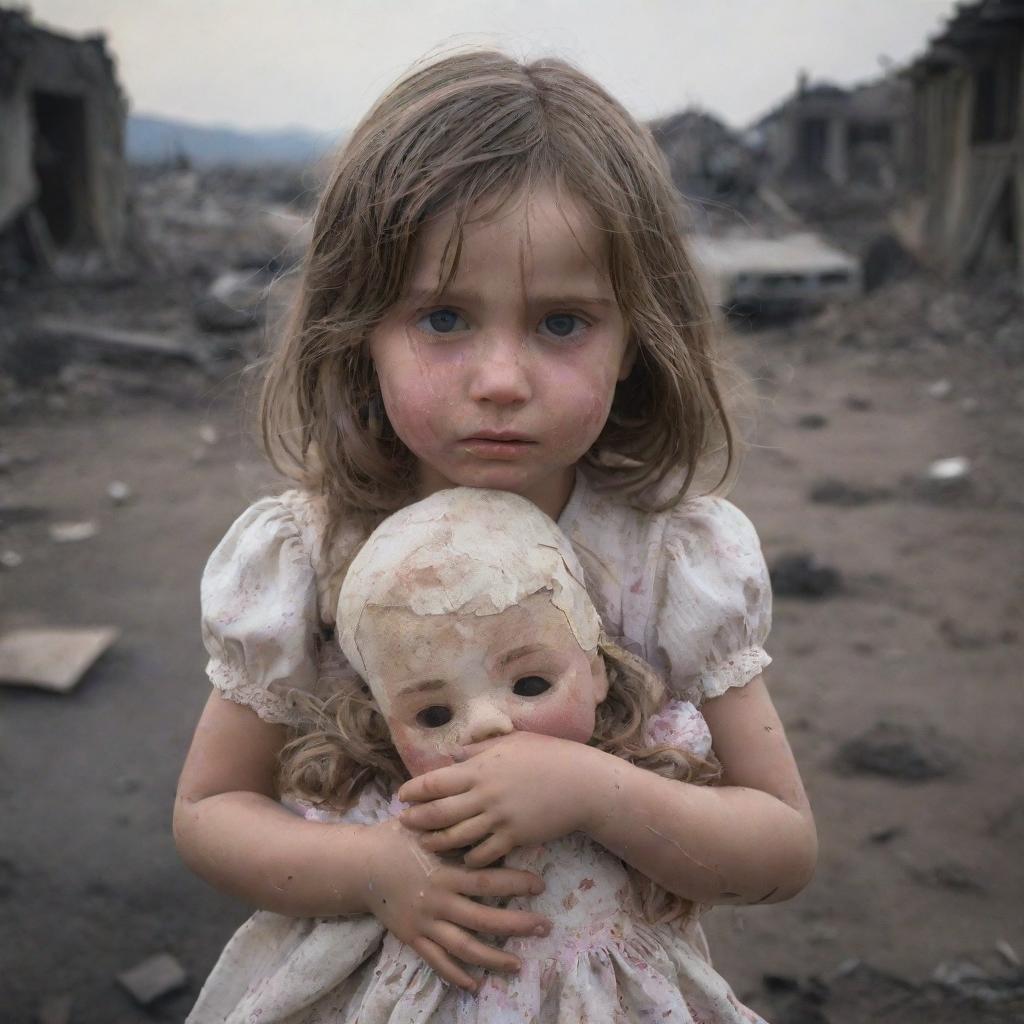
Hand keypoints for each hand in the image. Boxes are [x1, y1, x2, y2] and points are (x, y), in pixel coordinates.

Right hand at [361, 817, 550, 991]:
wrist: (360, 864)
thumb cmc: (398, 838)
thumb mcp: (427, 824)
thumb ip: (455, 824)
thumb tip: (486, 811)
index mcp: (444, 872)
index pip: (486, 881)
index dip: (515, 884)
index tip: (540, 885)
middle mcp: (438, 901)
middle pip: (483, 919)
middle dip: (517, 925)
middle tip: (545, 927)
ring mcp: (426, 923)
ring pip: (464, 947)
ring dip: (493, 958)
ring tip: (518, 965)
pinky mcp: (413, 938)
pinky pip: (437, 961)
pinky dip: (456, 975)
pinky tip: (476, 983)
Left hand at [397, 732, 605, 866]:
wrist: (581, 784)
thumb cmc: (548, 756)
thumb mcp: (511, 743)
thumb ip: (479, 749)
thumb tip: (453, 754)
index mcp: (480, 768)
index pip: (434, 782)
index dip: (413, 790)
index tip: (402, 796)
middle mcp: (484, 795)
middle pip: (437, 813)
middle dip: (416, 820)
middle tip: (404, 823)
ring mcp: (498, 819)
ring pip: (455, 838)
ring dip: (436, 843)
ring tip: (426, 844)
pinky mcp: (513, 838)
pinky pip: (482, 855)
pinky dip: (469, 858)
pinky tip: (464, 857)